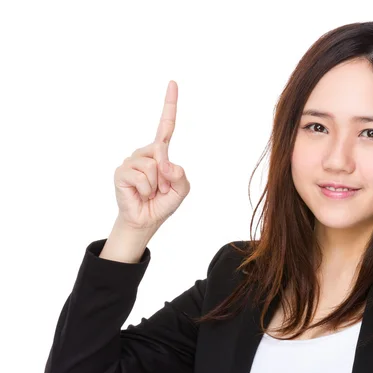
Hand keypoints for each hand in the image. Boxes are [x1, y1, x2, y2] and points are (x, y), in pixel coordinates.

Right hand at [113, 80, 190, 230]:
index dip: (169, 105)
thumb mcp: (182, 189)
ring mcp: (131, 161)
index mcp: (161, 153)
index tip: (173, 83)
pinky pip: (142, 177)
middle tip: (160, 189)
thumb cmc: (163, 202)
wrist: (146, 220)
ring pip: (153, 166)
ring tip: (150, 192)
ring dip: (156, 185)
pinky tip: (140, 194)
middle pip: (162, 153)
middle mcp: (145, 152)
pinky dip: (146, 190)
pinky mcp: (121, 171)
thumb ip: (180, 175)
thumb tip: (164, 163)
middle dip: (167, 176)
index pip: (166, 126)